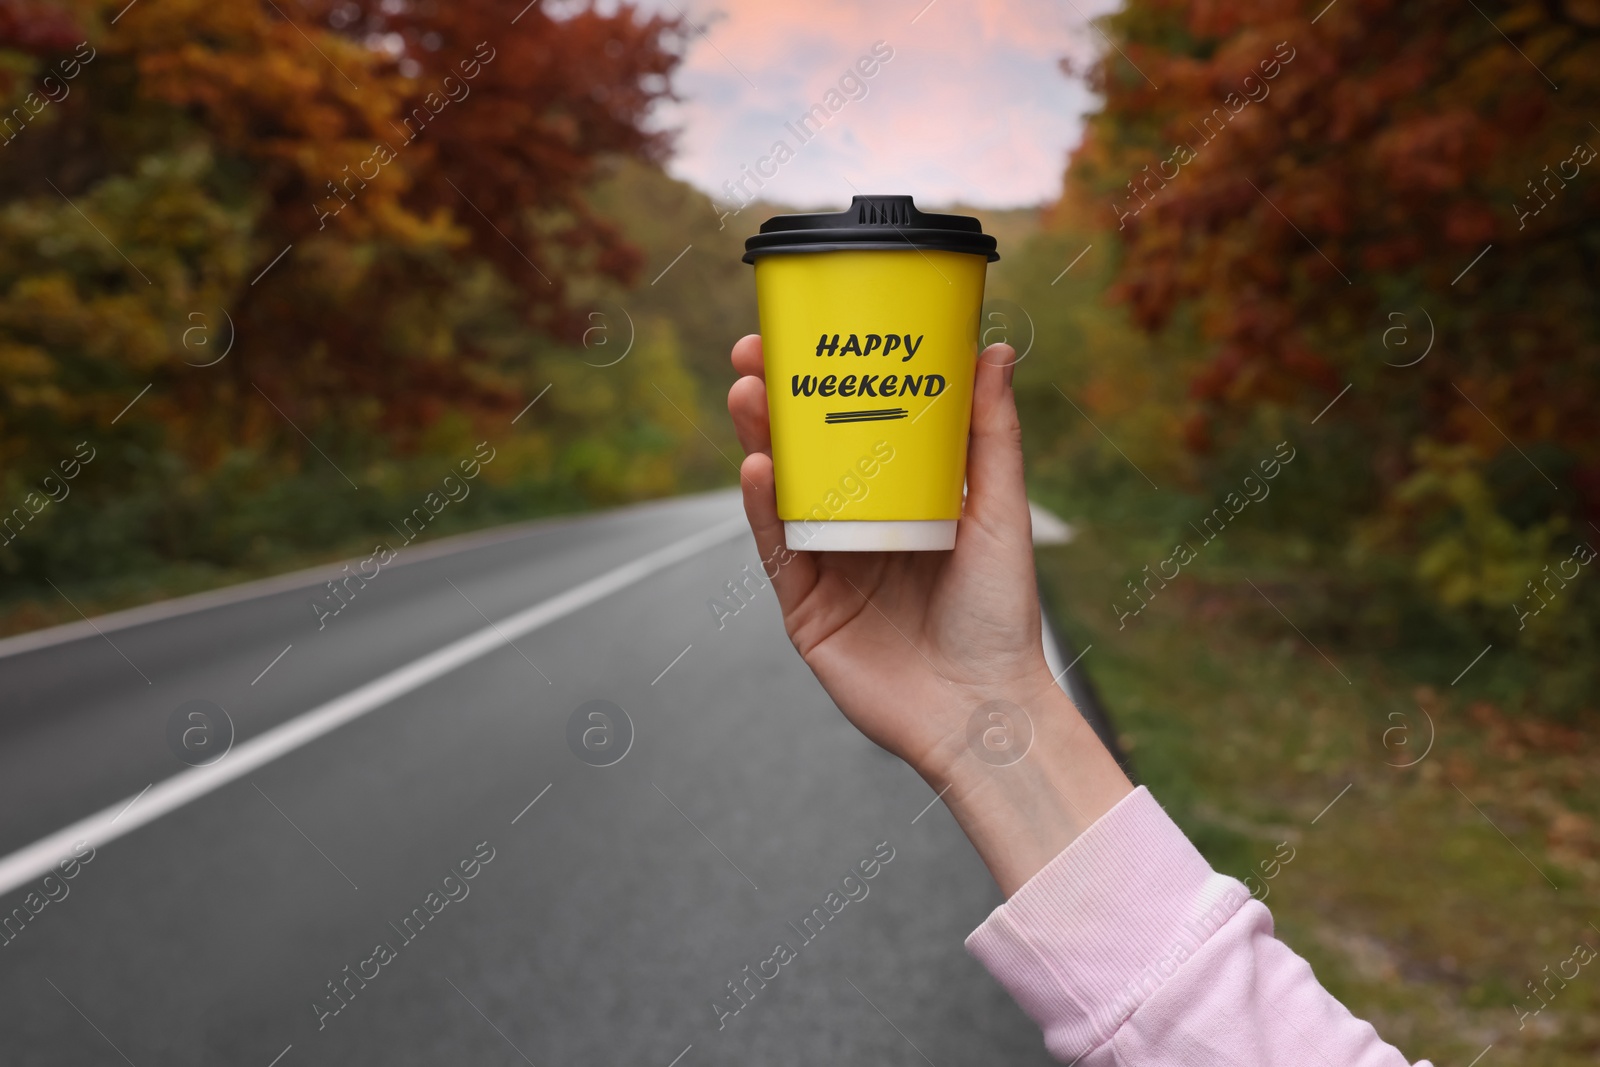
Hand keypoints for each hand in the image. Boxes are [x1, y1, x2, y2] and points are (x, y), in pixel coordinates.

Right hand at [727, 334, 1130, 893]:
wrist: (983, 710)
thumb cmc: (1001, 615)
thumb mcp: (1000, 511)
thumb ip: (992, 434)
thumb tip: (995, 348)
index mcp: (901, 502)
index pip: (853, 429)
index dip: (824, 382)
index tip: (805, 334)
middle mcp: (858, 528)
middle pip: (805, 454)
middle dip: (775, 402)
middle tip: (754, 355)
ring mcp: (827, 568)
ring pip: (782, 495)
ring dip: (759, 442)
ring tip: (748, 396)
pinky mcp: (806, 610)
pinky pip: (778, 551)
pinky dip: (763, 510)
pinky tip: (757, 469)